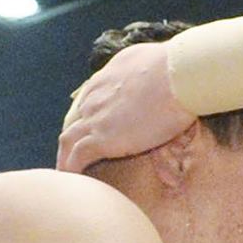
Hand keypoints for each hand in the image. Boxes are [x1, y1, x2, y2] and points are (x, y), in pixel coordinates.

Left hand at [57, 45, 194, 170]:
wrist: (178, 75)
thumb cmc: (174, 67)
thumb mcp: (148, 60)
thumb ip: (140, 71)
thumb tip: (151, 76)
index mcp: (105, 79)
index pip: (85, 101)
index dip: (83, 118)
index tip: (86, 131)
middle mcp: (94, 97)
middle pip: (71, 121)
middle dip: (69, 139)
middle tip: (70, 156)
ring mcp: (95, 118)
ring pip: (67, 141)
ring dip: (65, 157)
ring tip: (66, 174)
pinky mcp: (102, 138)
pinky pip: (77, 158)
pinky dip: (72, 169)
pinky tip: (75, 182)